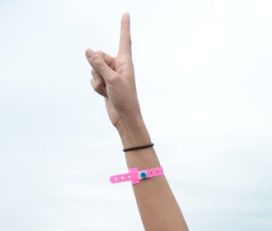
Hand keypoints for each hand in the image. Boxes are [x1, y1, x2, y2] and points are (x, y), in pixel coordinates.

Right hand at [85, 14, 141, 134]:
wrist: (125, 118)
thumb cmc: (125, 99)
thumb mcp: (112, 80)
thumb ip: (99, 64)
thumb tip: (88, 51)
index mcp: (125, 61)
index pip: (124, 40)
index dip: (124, 26)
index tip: (126, 13)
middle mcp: (118, 66)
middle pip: (98, 56)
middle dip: (97, 68)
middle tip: (108, 81)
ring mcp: (111, 74)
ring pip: (93, 68)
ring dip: (97, 80)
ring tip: (108, 90)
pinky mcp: (105, 83)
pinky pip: (93, 79)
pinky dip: (96, 87)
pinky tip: (104, 94)